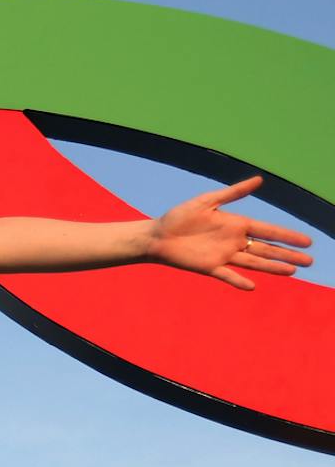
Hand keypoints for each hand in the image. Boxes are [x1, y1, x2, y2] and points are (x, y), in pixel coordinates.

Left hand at [147, 176, 312, 289]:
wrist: (157, 235)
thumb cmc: (179, 216)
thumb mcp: (207, 200)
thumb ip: (233, 193)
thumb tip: (260, 180)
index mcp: (237, 224)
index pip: (268, 231)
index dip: (287, 236)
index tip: (307, 241)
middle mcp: (234, 241)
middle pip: (266, 249)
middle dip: (287, 255)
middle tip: (309, 261)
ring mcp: (223, 256)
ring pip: (254, 263)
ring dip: (272, 267)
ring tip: (292, 271)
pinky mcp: (209, 267)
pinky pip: (227, 275)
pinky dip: (238, 281)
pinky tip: (252, 286)